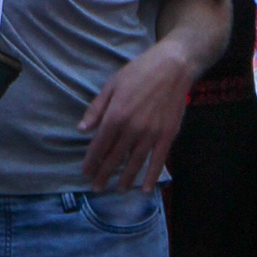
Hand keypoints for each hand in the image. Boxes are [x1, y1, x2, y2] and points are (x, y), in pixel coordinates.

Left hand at [78, 47, 195, 189]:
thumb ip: (96, 108)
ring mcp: (151, 134)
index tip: (85, 173)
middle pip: (114, 158)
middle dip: (103, 174)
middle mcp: (132, 129)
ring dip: (125, 179)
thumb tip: (82, 129)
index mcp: (115, 116)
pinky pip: (158, 160)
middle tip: (96, 188)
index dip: (91, 161)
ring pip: (134, 163)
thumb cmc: (140, 71)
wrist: (174, 66)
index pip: (99, 145)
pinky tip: (144, 189)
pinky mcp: (168, 135)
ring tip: (117, 190)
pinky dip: (150, 176)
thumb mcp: (112, 84)